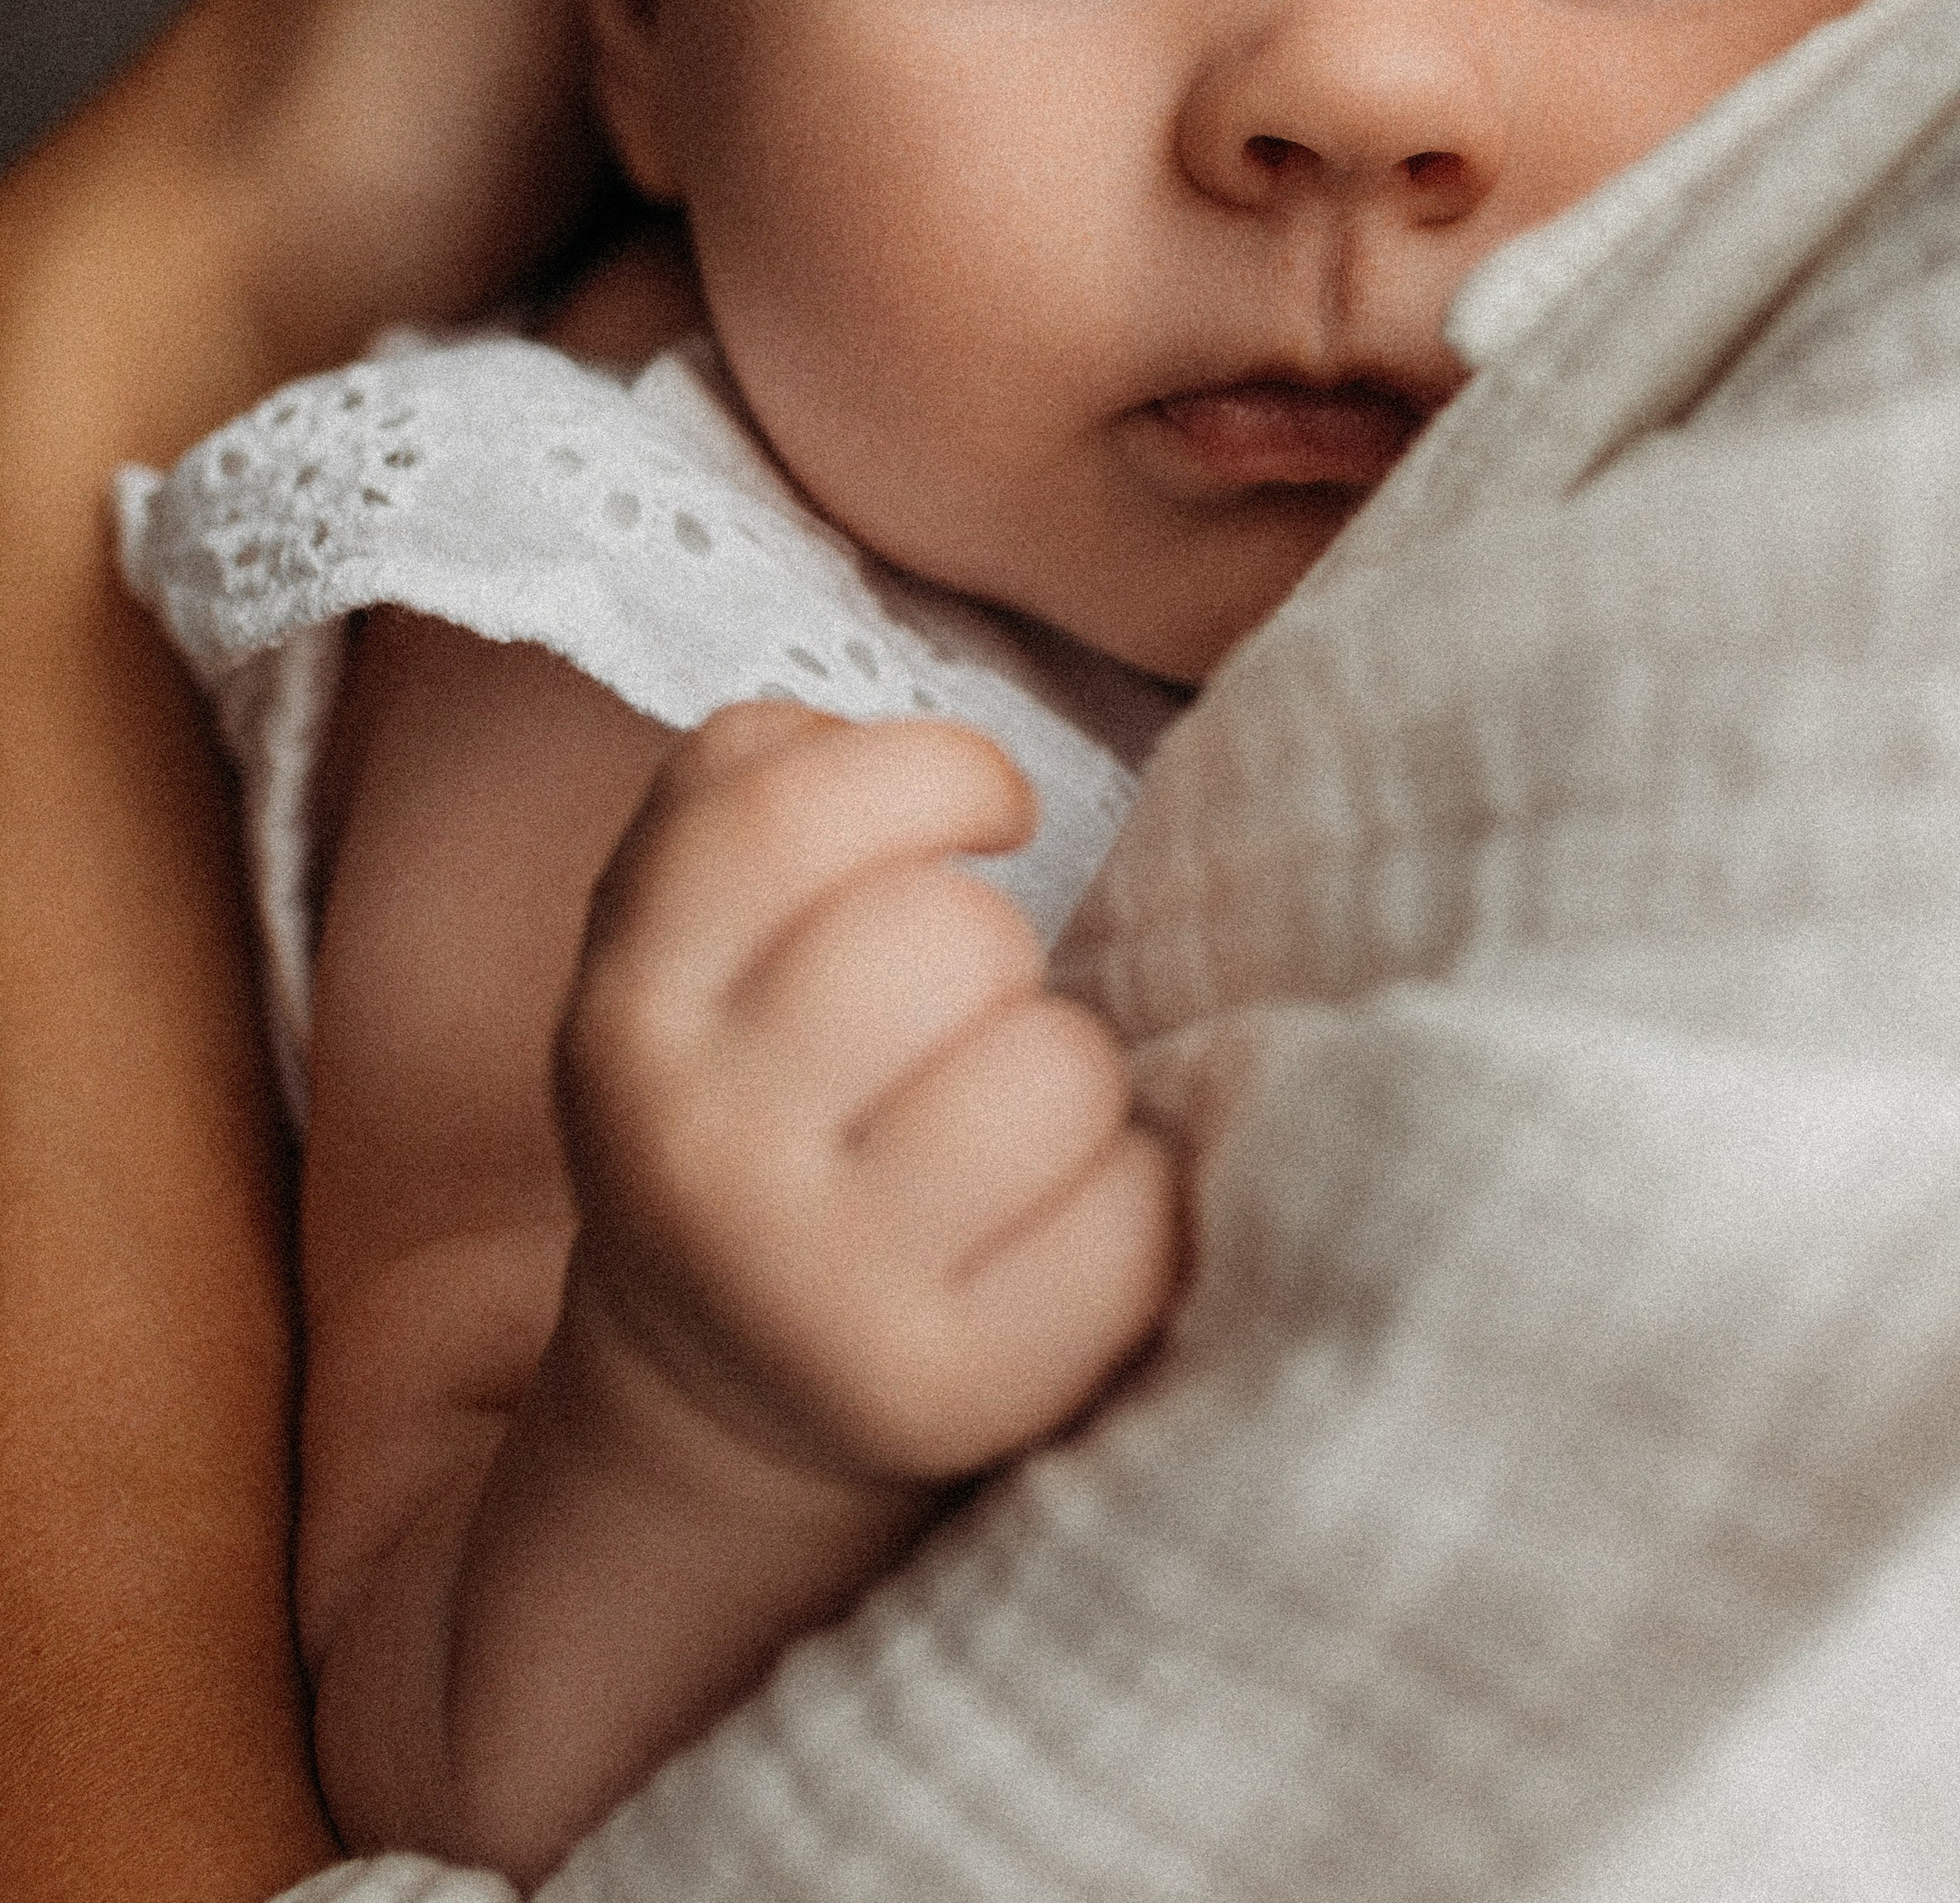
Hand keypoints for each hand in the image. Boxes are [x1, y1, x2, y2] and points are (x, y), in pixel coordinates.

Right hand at [557, 704, 1180, 1488]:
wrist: (731, 1386)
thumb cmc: (761, 1090)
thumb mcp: (687, 933)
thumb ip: (760, 786)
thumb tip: (943, 766)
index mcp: (629, 1003)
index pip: (791, 806)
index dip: (938, 769)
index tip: (989, 811)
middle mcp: (696, 1148)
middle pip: (951, 932)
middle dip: (997, 950)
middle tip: (962, 1018)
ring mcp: (814, 1289)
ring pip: (1057, 1068)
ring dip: (1067, 1075)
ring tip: (1005, 1130)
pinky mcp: (943, 1394)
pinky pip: (1129, 1216)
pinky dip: (1129, 1202)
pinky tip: (1053, 1228)